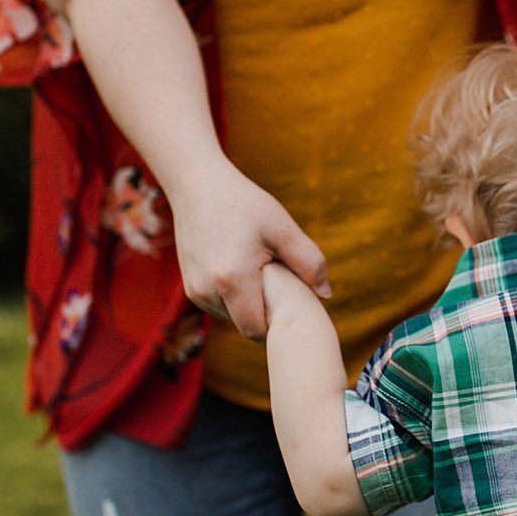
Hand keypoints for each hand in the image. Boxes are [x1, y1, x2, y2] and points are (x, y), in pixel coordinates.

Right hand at [168, 166, 330, 341]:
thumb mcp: (283, 228)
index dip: (277, 327)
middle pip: (245, 327)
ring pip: (231, 318)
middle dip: (266, 317)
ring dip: (249, 307)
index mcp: (232, 280)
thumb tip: (326, 294)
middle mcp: (208, 291)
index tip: (295, 311)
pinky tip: (246, 274)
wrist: (198, 186)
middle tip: (284, 293)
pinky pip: (219, 306)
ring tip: (264, 278)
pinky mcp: (190, 287)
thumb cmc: (244, 204)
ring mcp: (195, 291)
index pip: (257, 330)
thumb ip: (309, 262)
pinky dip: (235, 299)